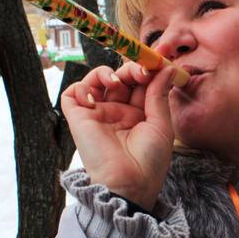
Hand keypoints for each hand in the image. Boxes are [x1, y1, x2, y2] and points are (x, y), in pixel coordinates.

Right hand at [61, 63, 176, 210]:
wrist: (129, 185)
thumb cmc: (149, 162)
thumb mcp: (161, 125)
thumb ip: (159, 94)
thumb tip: (165, 67)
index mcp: (139, 114)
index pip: (141, 82)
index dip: (149, 66)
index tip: (163, 52)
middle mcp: (118, 112)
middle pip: (121, 77)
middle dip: (131, 67)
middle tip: (142, 70)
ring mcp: (98, 114)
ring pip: (97, 80)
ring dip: (106, 72)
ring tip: (117, 81)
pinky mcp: (79, 118)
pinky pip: (73, 93)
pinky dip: (81, 87)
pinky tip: (94, 96)